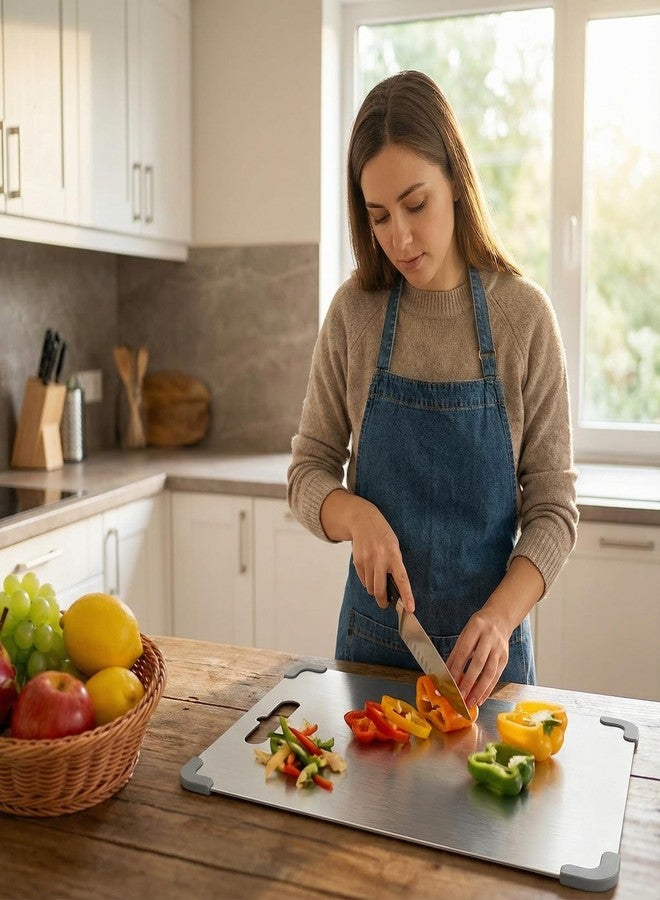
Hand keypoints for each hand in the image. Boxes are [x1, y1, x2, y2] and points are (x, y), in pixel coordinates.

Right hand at [320, 490, 414, 611]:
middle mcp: (379, 559)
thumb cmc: (383, 535)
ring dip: (375, 591)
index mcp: (393, 554)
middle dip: (383, 601)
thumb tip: (395, 588)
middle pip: (380, 590)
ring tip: (378, 584)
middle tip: (386, 604)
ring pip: (370, 588)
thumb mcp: (394, 547)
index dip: (407, 596)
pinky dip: (368, 582)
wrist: (363, 521)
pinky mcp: (357, 562)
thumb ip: (395, 565)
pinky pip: (363, 580)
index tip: (410, 608)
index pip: (402, 580)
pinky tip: (370, 573)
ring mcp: (366, 561)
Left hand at [446, 608, 509, 707]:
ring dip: (480, 690)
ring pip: (490, 672)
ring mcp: (499, 648)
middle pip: (478, 663)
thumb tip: (445, 673)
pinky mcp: (505, 658)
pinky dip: (488, 689)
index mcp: (476, 627)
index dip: (456, 669)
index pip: (464, 651)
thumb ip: (456, 652)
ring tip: (470, 702)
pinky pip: (497, 676)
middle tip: (460, 696)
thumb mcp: (465, 633)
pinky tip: (481, 698)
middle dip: (468, 682)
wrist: (500, 618)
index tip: (449, 683)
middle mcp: (489, 637)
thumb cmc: (478, 627)